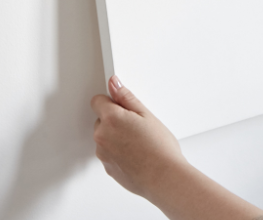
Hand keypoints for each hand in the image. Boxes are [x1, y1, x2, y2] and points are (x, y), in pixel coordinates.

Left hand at [90, 75, 187, 198]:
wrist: (164, 178)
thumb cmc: (160, 149)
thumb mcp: (147, 115)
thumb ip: (126, 98)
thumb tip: (114, 84)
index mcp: (111, 119)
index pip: (98, 101)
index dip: (111, 101)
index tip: (121, 105)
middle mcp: (102, 136)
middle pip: (101, 120)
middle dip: (115, 120)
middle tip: (137, 127)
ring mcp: (103, 154)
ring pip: (105, 137)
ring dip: (116, 137)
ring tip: (139, 143)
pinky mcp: (107, 168)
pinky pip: (109, 153)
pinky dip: (118, 152)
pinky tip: (136, 154)